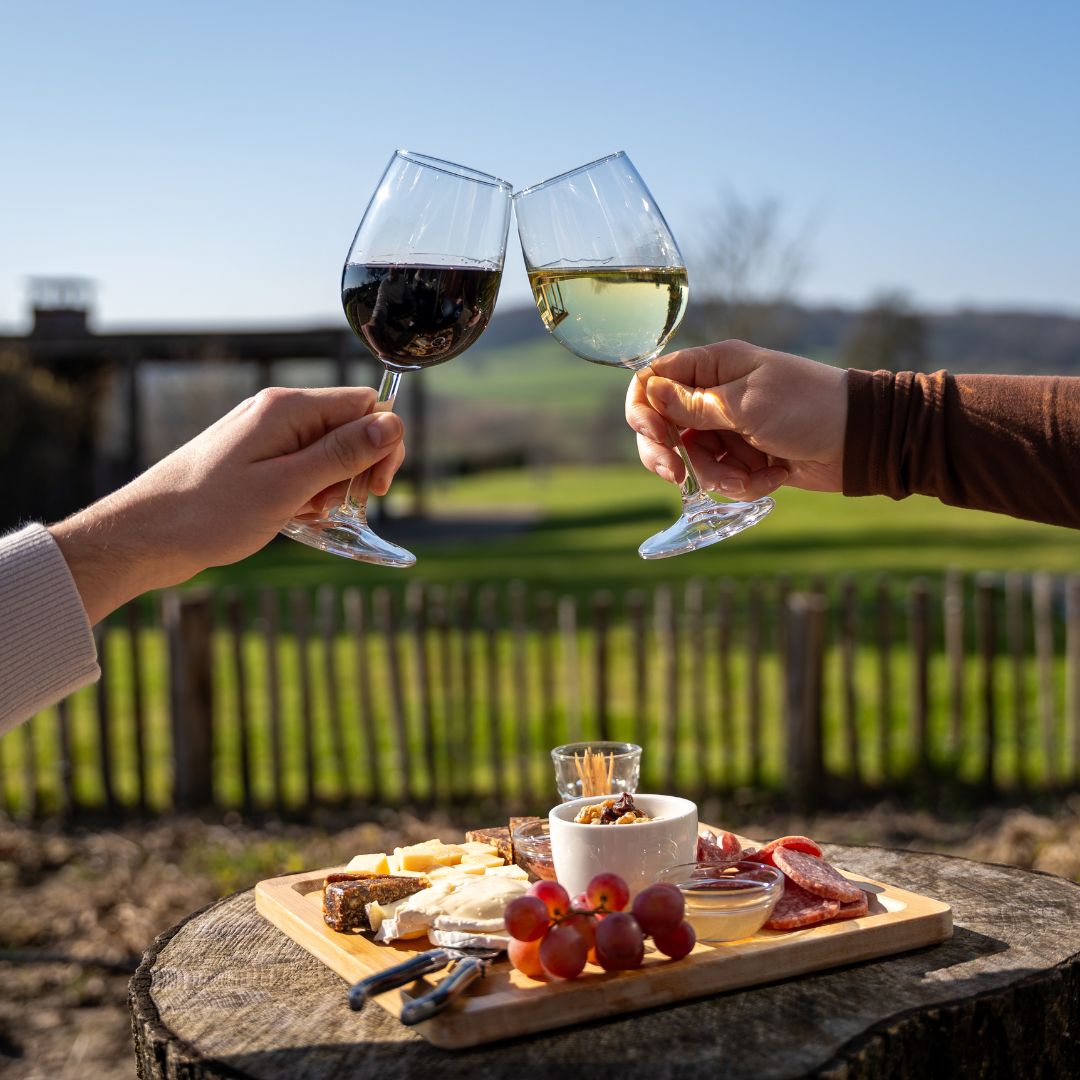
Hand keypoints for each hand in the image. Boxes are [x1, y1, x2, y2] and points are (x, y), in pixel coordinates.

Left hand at [50, 386, 404, 623]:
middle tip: (340, 508)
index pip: (365, 405)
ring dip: (330, 487)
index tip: (374, 490)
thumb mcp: (287, 487)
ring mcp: (264, 434)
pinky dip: (306, 493)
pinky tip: (290, 516)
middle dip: (356, 469)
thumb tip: (392, 424)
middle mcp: (278, 412)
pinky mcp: (254, 457)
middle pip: (349, 428)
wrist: (144, 536)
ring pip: (326, 452)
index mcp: (288, 409)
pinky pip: (301, 467)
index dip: (382, 445)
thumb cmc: (210, 514)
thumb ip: (342, 454)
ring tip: (303, 514)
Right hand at [625, 340, 847, 498]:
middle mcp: (715, 394)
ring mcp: (730, 427)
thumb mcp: (746, 405)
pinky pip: (724, 476)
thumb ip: (694, 404)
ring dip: (718, 475)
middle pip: (663, 427)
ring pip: (693, 459)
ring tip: (750, 478)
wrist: (863, 441)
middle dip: (669, 456)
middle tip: (675, 478)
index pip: (653, 381)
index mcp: (713, 367)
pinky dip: (746, 483)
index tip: (656, 437)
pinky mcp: (747, 456)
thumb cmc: (809, 408)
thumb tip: (649, 389)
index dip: (644, 410)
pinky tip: (775, 477)